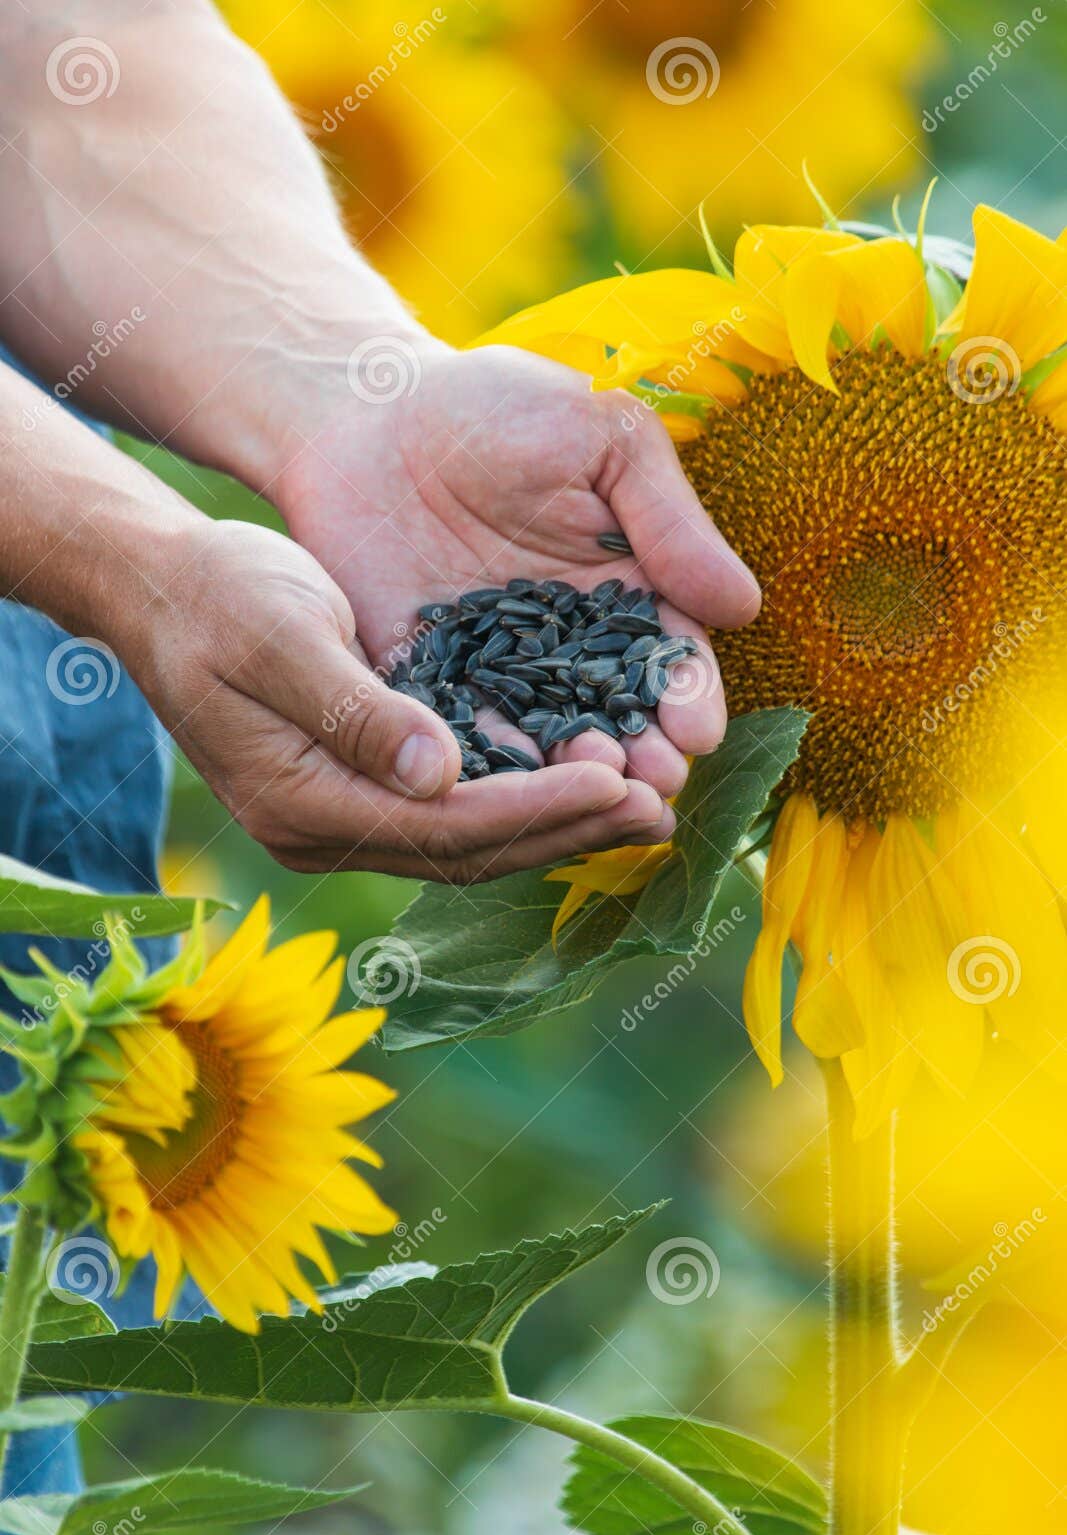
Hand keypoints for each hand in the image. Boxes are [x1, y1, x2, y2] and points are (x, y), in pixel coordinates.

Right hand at [122, 519, 671, 880]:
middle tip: (658, 812)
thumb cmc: (217, 594)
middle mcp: (322, 830)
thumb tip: (438, 773)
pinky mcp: (356, 794)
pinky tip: (578, 784)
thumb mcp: (282, 635)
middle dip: (565, 831)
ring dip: (553, 827)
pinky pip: (451, 816)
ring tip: (640, 807)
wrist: (162, 589)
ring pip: (465, 843)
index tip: (618, 784)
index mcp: (302, 801)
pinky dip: (519, 803)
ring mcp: (337, 820)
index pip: (443, 826)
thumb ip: (357, 709)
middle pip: (465, 851)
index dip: (536, 809)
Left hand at [274, 340, 760, 799]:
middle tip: (656, 783)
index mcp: (626, 593)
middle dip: (642, 754)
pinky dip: (483, 762)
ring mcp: (496, 673)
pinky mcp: (424, 684)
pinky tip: (505, 785)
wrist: (368, 410)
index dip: (687, 696)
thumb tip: (745, 606)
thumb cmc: (499, 407)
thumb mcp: (605, 441)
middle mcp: (567, 647)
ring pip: (545, 739)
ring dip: (573, 772)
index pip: (669, 659)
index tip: (697, 728)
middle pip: (616, 716)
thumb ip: (669, 521)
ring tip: (594, 792)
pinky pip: (458, 732)